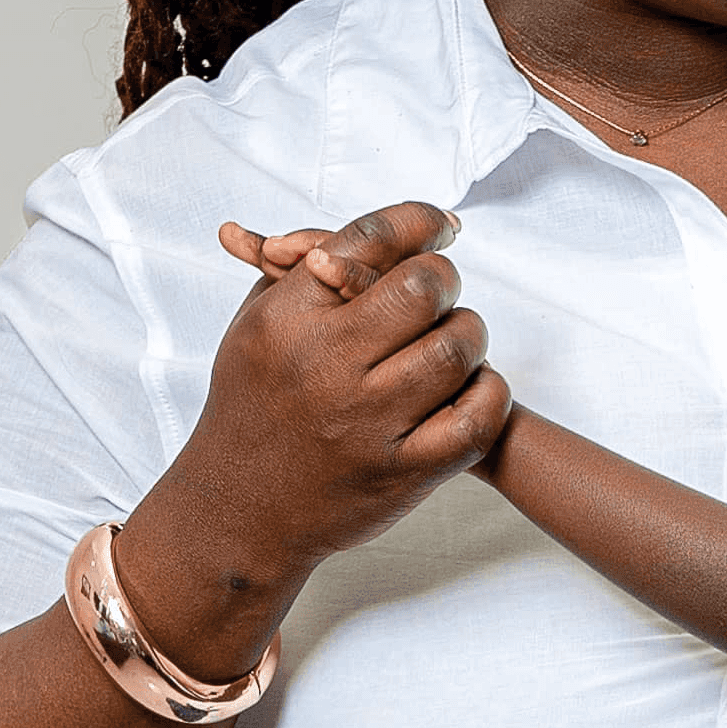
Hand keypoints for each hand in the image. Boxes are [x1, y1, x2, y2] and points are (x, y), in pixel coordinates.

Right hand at [119, 203, 506, 675]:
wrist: (238, 507)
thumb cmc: (256, 403)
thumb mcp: (258, 322)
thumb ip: (306, 264)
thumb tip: (377, 224)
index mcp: (289, 318)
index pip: (370, 239)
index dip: (420, 221)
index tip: (442, 225)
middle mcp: (328, 365)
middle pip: (424, 287)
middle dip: (442, 280)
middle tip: (437, 296)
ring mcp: (368, 422)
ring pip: (458, 347)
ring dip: (467, 335)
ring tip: (448, 344)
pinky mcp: (403, 472)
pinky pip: (478, 417)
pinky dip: (488, 393)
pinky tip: (469, 387)